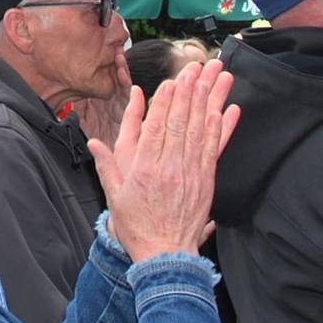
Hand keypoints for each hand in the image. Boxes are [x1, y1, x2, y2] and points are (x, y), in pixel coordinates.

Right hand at [89, 60, 238, 260]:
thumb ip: (106, 164)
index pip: (156, 127)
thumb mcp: (114, 195)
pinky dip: (222, 128)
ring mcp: (191, 173)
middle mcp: (170, 167)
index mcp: (145, 168)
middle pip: (181, 122)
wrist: (166, 255)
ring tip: (217, 78)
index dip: (165, 101)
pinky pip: (215, 149)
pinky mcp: (206, 181)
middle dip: (190, 91)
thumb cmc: (138, 226)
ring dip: (210, 101)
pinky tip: (228, 110)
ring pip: (201, 130)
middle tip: (198, 67)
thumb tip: (94, 141)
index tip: (172, 80)